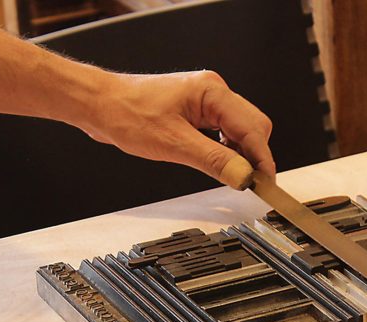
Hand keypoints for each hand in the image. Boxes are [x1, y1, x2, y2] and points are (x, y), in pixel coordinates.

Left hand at [80, 69, 274, 186]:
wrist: (100, 105)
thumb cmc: (128, 114)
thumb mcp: (174, 144)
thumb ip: (214, 160)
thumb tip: (243, 176)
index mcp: (212, 92)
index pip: (253, 129)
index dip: (263, 160)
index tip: (266, 185)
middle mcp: (213, 92)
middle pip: (254, 127)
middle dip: (256, 156)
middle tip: (251, 185)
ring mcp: (206, 102)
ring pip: (241, 131)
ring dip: (241, 154)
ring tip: (234, 176)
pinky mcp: (197, 112)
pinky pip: (224, 132)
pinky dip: (227, 150)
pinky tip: (220, 163)